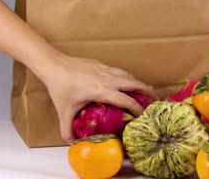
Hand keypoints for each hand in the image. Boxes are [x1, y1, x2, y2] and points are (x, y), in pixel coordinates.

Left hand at [39, 53, 158, 143]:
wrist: (53, 65)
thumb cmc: (60, 87)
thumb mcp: (64, 111)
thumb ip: (67, 129)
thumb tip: (72, 142)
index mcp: (102, 91)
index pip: (126, 100)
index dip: (137, 109)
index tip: (143, 115)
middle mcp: (108, 79)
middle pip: (134, 83)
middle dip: (147, 91)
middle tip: (155, 99)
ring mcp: (106, 69)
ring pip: (128, 75)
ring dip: (138, 82)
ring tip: (144, 90)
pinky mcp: (101, 64)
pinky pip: (119, 71)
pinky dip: (127, 77)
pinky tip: (124, 81)